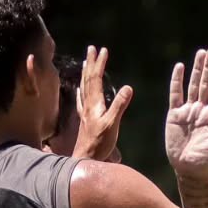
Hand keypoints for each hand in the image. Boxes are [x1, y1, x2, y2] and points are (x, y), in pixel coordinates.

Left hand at [71, 46, 132, 161]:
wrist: (86, 158)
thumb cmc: (100, 143)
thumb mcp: (113, 124)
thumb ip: (119, 105)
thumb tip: (128, 87)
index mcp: (94, 103)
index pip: (96, 78)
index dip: (99, 64)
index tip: (103, 50)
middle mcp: (88, 104)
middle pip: (88, 79)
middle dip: (91, 62)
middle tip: (92, 48)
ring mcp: (85, 111)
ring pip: (84, 86)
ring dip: (85, 72)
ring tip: (86, 62)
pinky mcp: (85, 119)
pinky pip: (81, 99)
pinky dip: (81, 90)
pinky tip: (79, 88)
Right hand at [166, 47, 207, 177]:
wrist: (188, 169)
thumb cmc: (207, 161)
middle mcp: (202, 110)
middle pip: (206, 85)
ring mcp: (188, 111)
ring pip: (193, 86)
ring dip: (196, 70)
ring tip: (201, 53)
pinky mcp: (174, 115)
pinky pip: (175, 94)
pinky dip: (177, 81)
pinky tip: (180, 67)